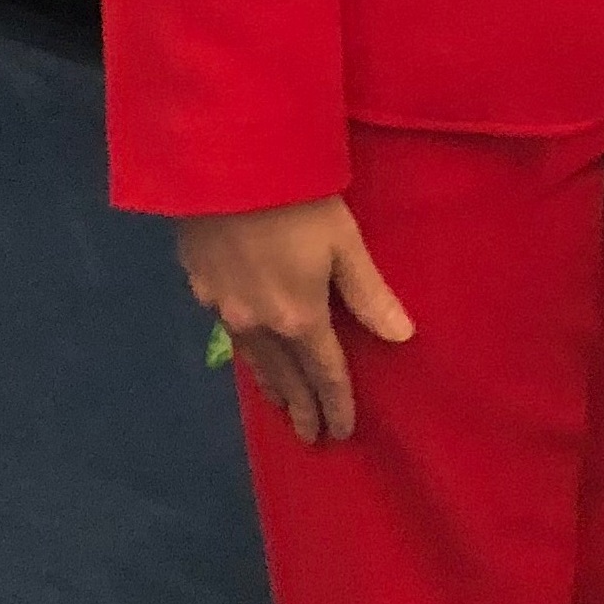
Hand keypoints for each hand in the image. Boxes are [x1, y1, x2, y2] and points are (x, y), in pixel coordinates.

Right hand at [176, 196, 413, 442]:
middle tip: (311, 436)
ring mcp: (224, 309)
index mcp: (299, 317)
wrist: (223, 167)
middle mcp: (259, 325)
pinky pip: (229, 336)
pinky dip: (246, 356)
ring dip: (272, 389)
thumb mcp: (345, 242)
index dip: (336, 403)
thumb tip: (402, 337)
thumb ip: (369, 294)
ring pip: (253, 362)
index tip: (341, 432)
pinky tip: (249, 355)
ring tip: (283, 410)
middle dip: (301, 408)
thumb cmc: (297, 199)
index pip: (324, 373)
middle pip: (285, 377)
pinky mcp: (200, 287)